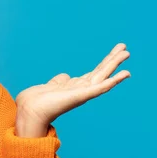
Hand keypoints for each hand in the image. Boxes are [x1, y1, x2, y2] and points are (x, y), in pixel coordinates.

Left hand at [14, 43, 130, 137]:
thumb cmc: (38, 100)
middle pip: (101, 71)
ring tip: (126, 53)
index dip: (105, 62)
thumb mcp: (52, 85)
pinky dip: (112, 82)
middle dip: (113, 60)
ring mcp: (83, 93)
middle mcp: (82, 90)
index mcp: (76, 86)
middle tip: (125, 47)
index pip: (95, 72)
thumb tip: (65, 76)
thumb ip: (60, 80)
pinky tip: (122, 75)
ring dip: (114, 65)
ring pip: (102, 76)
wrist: (30, 110)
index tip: (116, 51)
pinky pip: (99, 89)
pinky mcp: (81, 96)